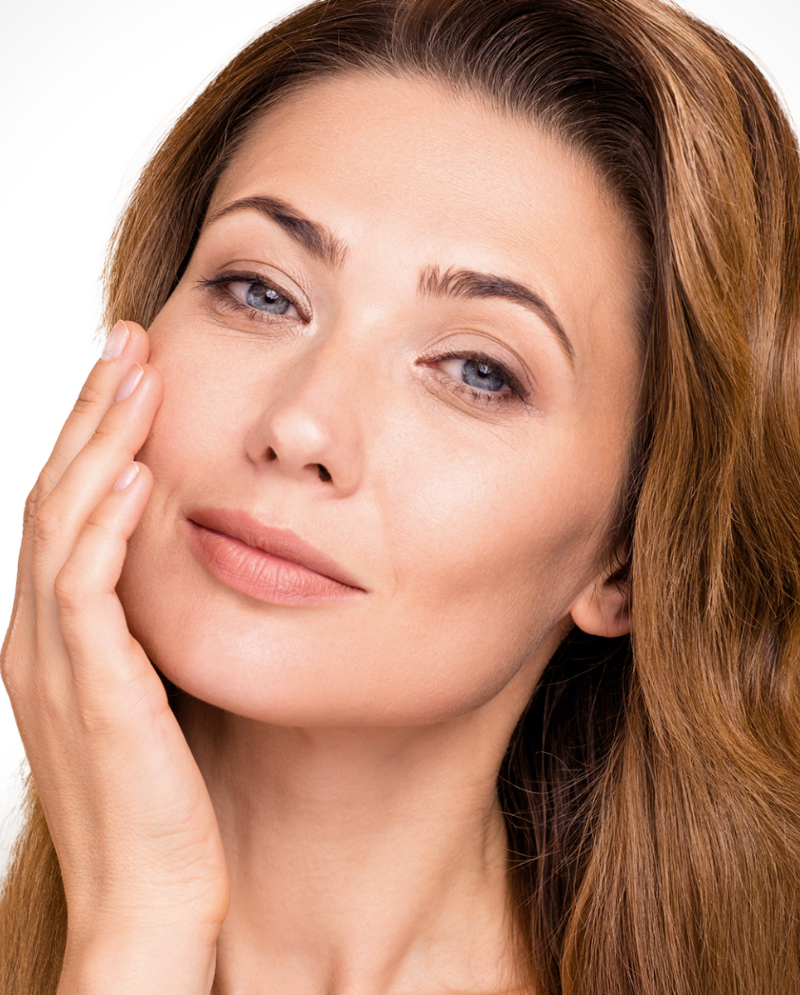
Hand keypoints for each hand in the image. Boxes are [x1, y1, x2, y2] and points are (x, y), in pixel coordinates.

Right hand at [1, 322, 228, 992]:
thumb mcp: (155, 697)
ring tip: (134, 371)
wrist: (152, 904)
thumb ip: (154, 633)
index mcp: (58, 638)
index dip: (95, 436)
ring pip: (62, 524)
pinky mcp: (91, 692)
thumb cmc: (166, 805)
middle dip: (92, 413)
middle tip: (129, 341)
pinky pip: (85, 589)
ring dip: (99, 441)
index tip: (134, 376)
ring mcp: (55, 663)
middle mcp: (41, 639)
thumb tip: (191, 573)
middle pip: (56, 495)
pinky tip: (134, 471)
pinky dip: (104, 524)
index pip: (68, 511)